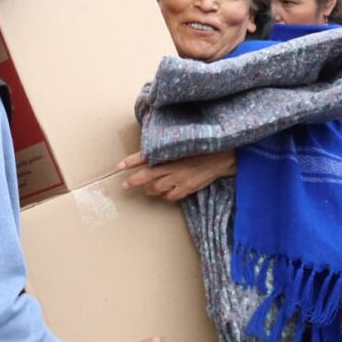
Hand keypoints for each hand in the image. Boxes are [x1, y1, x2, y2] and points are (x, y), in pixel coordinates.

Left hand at [119, 151, 236, 201]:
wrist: (221, 157)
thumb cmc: (201, 148)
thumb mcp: (182, 145)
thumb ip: (167, 148)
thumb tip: (151, 153)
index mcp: (170, 152)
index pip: (146, 156)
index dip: (132, 161)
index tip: (120, 166)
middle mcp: (172, 166)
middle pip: (146, 176)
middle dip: (133, 181)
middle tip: (125, 185)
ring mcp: (179, 178)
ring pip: (156, 188)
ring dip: (150, 188)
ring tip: (148, 187)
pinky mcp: (186, 188)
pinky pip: (170, 196)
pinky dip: (165, 195)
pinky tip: (166, 192)